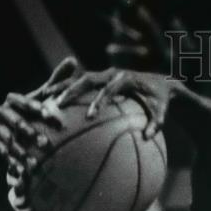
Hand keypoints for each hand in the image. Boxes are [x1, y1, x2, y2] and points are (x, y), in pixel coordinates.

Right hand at [0, 58, 80, 209]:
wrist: (17, 127)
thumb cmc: (36, 110)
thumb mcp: (46, 96)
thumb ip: (57, 80)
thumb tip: (73, 61)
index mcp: (13, 99)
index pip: (24, 102)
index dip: (36, 109)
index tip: (52, 118)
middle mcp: (1, 113)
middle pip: (15, 122)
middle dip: (30, 133)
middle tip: (46, 144)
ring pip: (8, 140)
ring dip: (21, 151)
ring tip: (36, 162)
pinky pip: (4, 154)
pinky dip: (14, 163)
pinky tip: (26, 171)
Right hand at [55, 68, 178, 137]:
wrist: (160, 82)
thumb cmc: (160, 100)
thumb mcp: (162, 112)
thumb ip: (156, 123)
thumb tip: (147, 137)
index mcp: (127, 79)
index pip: (110, 89)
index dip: (100, 102)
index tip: (91, 116)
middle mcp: (113, 73)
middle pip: (89, 79)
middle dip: (73, 90)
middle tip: (59, 104)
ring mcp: (105, 74)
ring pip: (80, 79)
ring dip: (65, 88)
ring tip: (48, 101)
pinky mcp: (101, 79)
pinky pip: (81, 82)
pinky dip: (66, 89)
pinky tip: (52, 102)